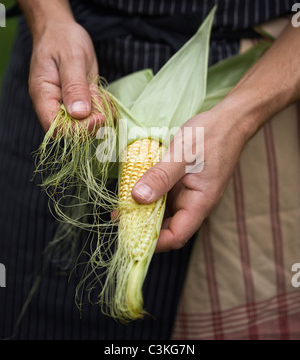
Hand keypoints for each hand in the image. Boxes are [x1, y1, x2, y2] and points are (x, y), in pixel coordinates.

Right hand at [28, 18, 100, 131]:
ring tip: (106, 104)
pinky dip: (101, 110)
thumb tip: (79, 114)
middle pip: (69, 130)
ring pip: (82, 124)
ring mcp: (66, 103)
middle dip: (90, 126)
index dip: (76, 129)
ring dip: (98, 118)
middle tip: (105, 113)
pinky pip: (90, 113)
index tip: (96, 118)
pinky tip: (107, 101)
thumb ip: (75, 86)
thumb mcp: (72, 59)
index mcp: (44, 95)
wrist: (61, 29)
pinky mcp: (78, 100)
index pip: (55, 127)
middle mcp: (53, 103)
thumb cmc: (62, 39)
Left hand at [132, 105, 247, 251]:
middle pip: (167, 227)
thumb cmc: (210, 136)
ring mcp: (188, 193)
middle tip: (119, 218)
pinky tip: (134, 190)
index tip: (128, 233)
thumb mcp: (182, 155)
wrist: (228, 120)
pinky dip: (149, 196)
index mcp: (199, 203)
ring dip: (144, 211)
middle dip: (143, 226)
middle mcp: (193, 203)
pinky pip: (164, 196)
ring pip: (164, 212)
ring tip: (121, 207)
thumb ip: (160, 176)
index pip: (175, 236)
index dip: (153, 241)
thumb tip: (138, 197)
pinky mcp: (182, 183)